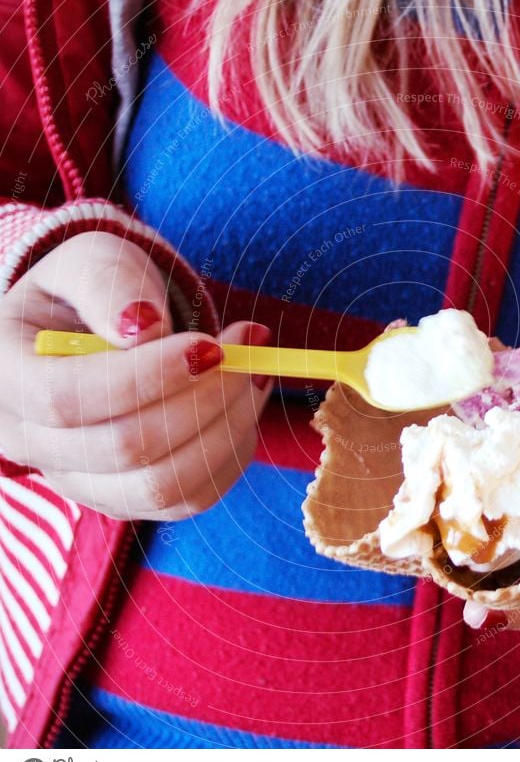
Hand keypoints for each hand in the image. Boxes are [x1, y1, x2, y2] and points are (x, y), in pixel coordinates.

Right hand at [0, 231, 270, 519]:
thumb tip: (143, 327)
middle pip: (125, 450)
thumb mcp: (92, 261)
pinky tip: (244, 400)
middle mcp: (34, 446)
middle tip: (249, 345)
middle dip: (205, 397)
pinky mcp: (132, 500)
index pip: (68, 399)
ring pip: (165, 486)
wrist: (97, 333)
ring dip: (229, 427)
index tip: (211, 344)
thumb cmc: (92, 293)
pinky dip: (234, 450)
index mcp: (7, 380)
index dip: (148, 377)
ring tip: (254, 369)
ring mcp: (83, 483)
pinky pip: (195, 496)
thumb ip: (110, 284)